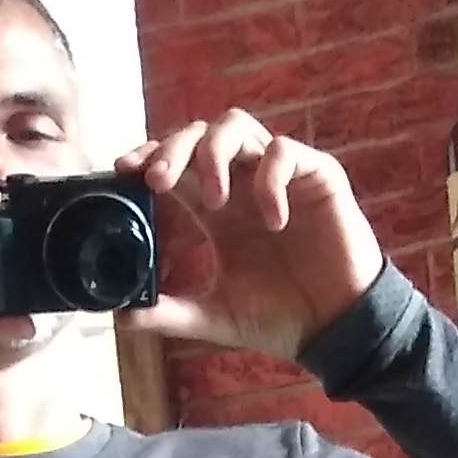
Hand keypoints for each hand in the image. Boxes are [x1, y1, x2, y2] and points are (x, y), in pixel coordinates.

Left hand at [119, 111, 384, 361]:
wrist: (335, 330)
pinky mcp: (316, 175)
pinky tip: (273, 222)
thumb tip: (122, 317)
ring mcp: (279, 175)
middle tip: (158, 180)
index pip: (175, 163)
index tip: (124, 169)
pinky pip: (284, 152)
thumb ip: (170, 313)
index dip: (149, 156)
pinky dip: (271, 180)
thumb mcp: (216, 316)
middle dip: (173, 149)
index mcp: (217, 208)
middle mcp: (243, 183)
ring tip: (216, 199)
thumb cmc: (280, 318)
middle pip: (199, 134)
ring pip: (237, 126)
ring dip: (216, 154)